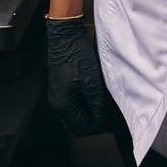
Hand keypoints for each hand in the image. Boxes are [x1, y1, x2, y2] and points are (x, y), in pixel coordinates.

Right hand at [46, 16, 114, 135]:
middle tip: (107, 115)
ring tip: (102, 106)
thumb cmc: (76, 56)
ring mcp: (56, 97)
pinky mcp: (59, 89)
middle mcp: (57, 105)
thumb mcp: (91, 82)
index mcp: (63, 106)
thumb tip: (102, 120)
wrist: (64, 37)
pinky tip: (93, 97)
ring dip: (88, 115)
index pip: (82, 129)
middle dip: (93, 123)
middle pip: (77, 125)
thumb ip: (96, 104)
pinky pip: (72, 106)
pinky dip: (83, 106)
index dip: (98, 126)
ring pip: (74, 116)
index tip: (110, 120)